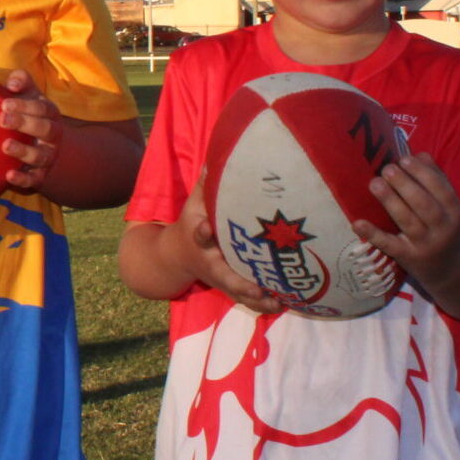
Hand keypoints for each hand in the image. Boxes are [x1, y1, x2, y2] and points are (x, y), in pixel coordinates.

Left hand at [0, 69, 63, 191]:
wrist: (45, 144)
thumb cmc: (29, 112)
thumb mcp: (29, 94)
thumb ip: (21, 81)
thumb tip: (12, 83)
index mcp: (50, 114)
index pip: (42, 108)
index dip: (25, 106)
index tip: (4, 103)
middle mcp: (52, 135)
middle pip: (45, 129)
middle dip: (24, 123)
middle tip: (2, 119)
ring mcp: (48, 156)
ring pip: (41, 156)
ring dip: (23, 151)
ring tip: (4, 146)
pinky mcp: (40, 175)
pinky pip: (34, 180)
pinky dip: (23, 179)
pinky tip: (9, 175)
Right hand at [170, 174, 281, 313]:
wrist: (174, 257)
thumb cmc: (189, 224)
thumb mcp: (193, 204)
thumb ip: (206, 184)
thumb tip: (216, 156)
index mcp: (199, 239)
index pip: (199, 234)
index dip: (202, 231)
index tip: (205, 227)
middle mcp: (210, 263)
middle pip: (224, 276)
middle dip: (241, 284)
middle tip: (259, 289)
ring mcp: (220, 279)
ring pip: (238, 294)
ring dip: (257, 301)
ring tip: (280, 302)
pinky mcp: (229, 288)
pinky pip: (246, 299)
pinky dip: (262, 304)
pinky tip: (285, 302)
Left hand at [354, 152, 459, 283]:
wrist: (449, 269)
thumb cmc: (443, 228)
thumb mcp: (448, 206)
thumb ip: (436, 180)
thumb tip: (420, 154)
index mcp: (454, 211)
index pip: (441, 188)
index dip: (422, 173)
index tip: (404, 159)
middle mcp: (442, 228)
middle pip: (424, 204)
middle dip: (405, 184)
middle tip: (387, 168)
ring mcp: (425, 244)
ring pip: (408, 221)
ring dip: (390, 201)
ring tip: (374, 183)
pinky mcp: (407, 257)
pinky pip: (389, 245)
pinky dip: (373, 234)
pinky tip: (357, 223)